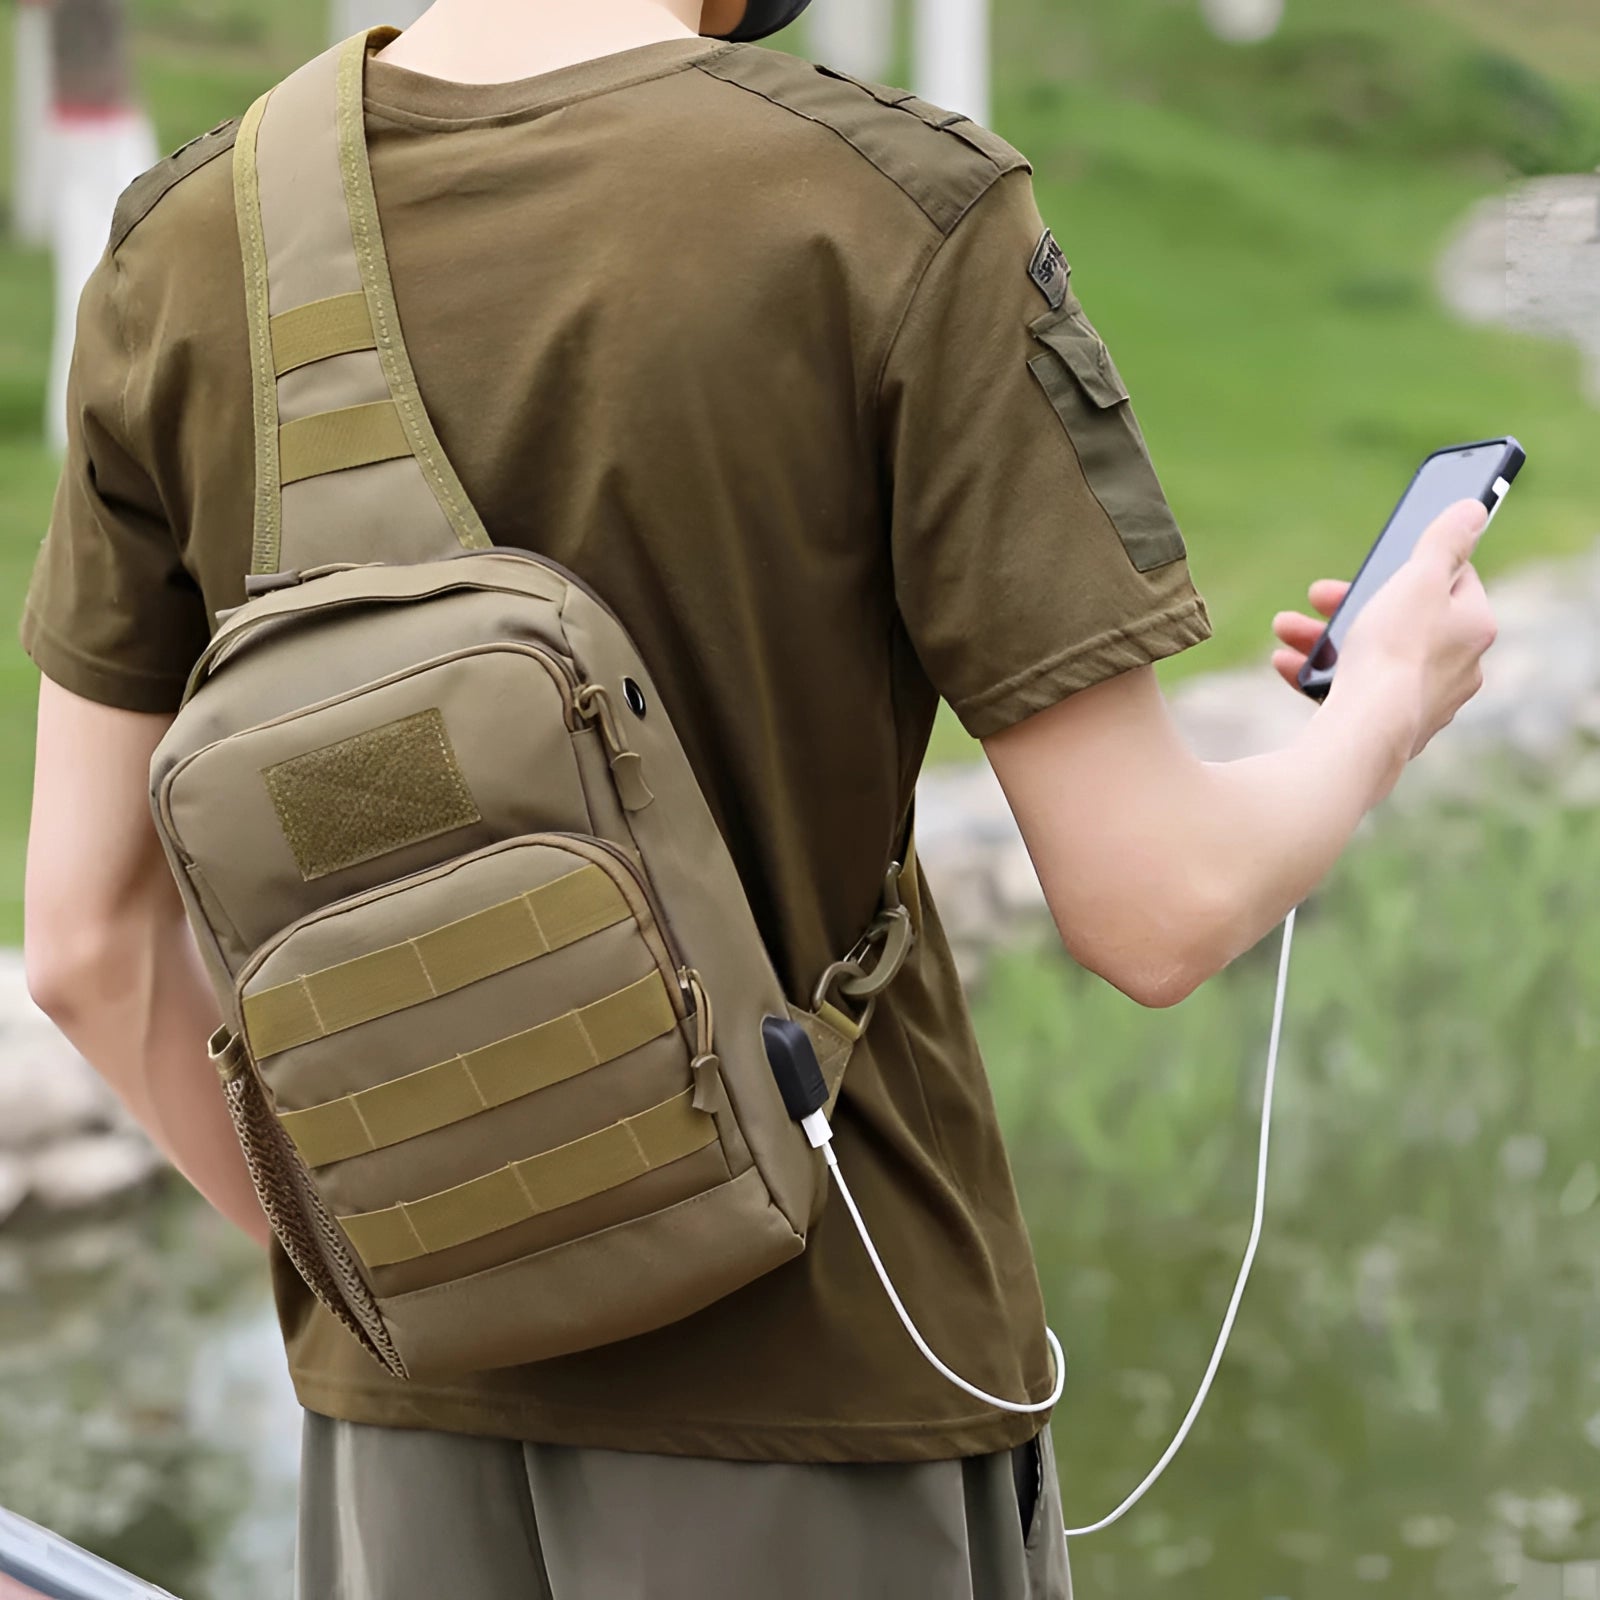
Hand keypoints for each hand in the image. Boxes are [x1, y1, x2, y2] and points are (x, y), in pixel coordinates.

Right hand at [1272, 498, 1497, 759]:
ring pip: (1373, 657)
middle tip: (1316, 594)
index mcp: (1474, 627)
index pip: (1452, 580)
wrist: (1366, 732)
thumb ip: (1444, 541)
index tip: (1377, 564)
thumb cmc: (1393, 652)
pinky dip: (1323, 676)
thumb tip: (1474, 508)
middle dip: (1350, 604)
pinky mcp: (1392, 729)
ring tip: (1286, 629)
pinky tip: (1289, 667)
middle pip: (1403, 619)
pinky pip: (1356, 692)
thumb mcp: (1417, 578)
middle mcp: (1459, 668)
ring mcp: (1425, 702)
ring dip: (1325, 638)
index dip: (1410, 565)